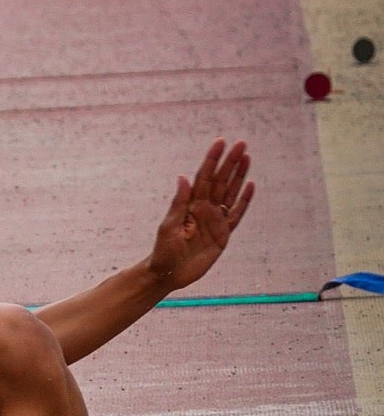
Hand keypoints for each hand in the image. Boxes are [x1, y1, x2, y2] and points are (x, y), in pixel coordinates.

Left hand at [147, 139, 253, 291]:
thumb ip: (179, 203)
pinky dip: (244, 201)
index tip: (220, 143)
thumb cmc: (164, 250)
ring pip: (230, 193)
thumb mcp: (169, 227)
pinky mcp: (223, 234)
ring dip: (239, 176)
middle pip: (220, 181)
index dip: (212, 159)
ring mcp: (215, 220)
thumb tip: (183, 178)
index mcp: (190, 204)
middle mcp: (204, 208)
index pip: (204, 176)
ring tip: (247, 158)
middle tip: (241, 144)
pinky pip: (236, 214)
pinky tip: (251, 186)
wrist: (169, 273)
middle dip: (230, 162)